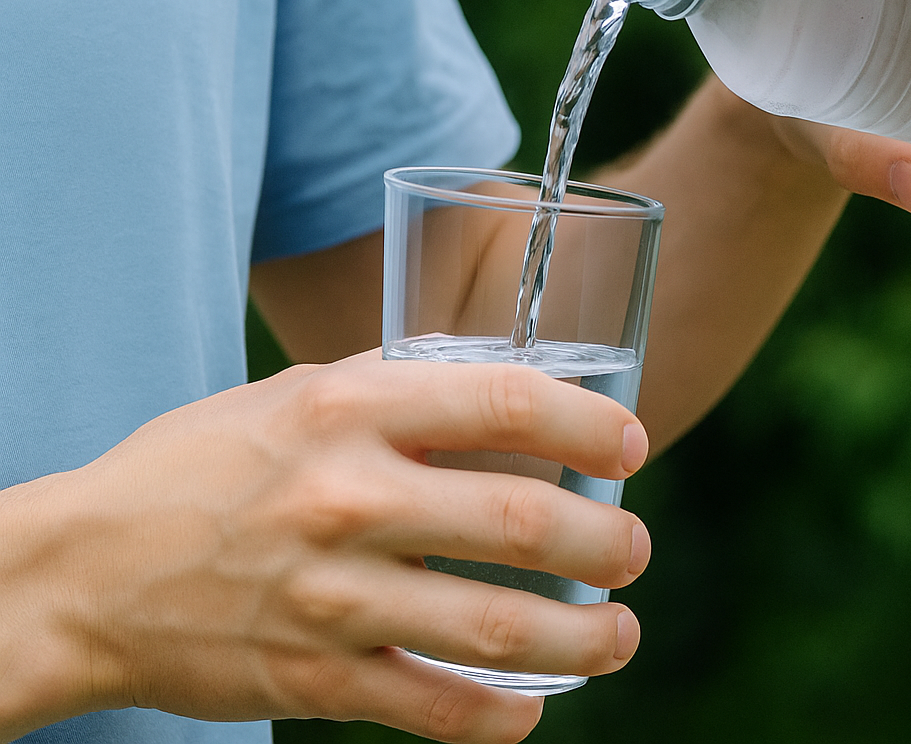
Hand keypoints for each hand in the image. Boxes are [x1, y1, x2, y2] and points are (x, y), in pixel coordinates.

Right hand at [0, 353, 649, 742]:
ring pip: (498, 626)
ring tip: (620, 636)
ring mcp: (331, 597)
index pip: (505, 404)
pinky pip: (435, 708)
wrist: (83, 574)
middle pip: (522, 522)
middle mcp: (347, 498)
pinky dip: (499, 716)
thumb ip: (397, 394)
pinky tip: (533, 709)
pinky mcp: (314, 679)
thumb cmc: (200, 470)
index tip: (629, 446)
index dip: (589, 425)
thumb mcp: (294, 397)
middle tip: (633, 551)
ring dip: (584, 639)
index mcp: (346, 409)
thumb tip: (507, 399)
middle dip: (607, 543)